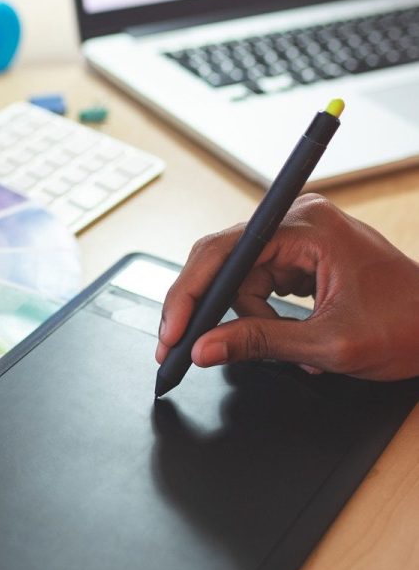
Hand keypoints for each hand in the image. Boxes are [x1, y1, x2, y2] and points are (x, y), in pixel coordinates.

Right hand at [155, 195, 418, 379]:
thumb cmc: (410, 325)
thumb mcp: (329, 345)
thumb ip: (260, 343)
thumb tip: (205, 348)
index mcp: (307, 228)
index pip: (225, 252)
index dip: (190, 293)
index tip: (173, 331)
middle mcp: (297, 220)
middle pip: (223, 260)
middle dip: (205, 305)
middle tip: (180, 346)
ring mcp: (297, 235)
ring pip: (237, 275)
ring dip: (243, 314)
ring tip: (283, 344)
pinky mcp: (299, 253)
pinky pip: (256, 280)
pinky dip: (258, 310)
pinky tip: (282, 330)